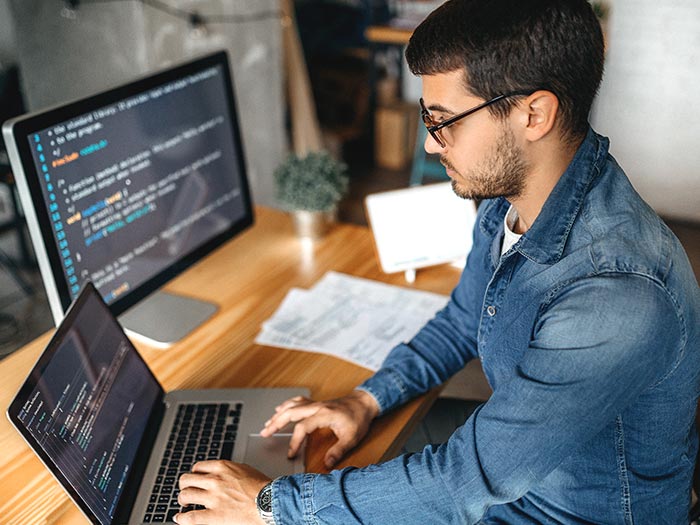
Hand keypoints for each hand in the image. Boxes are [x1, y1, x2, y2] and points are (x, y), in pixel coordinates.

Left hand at [175, 460, 269, 524]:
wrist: (270, 502)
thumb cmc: (263, 488)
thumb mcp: (246, 470)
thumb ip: (231, 471)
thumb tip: (225, 474)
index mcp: (223, 468)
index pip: (198, 467)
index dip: (194, 474)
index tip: (194, 479)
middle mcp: (215, 480)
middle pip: (187, 479)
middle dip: (185, 486)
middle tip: (186, 491)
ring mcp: (213, 498)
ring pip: (185, 495)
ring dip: (182, 500)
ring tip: (184, 504)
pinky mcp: (214, 516)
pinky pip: (190, 517)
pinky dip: (182, 518)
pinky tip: (179, 518)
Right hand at [260, 390, 379, 467]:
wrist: (364, 403)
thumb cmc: (359, 419)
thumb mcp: (352, 438)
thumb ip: (338, 451)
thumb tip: (327, 464)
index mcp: (324, 414)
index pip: (302, 427)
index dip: (294, 441)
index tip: (290, 454)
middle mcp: (317, 406)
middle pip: (291, 412)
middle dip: (276, 423)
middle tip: (264, 433)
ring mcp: (316, 403)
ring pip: (292, 405)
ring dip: (279, 414)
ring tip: (268, 423)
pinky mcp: (317, 403)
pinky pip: (298, 401)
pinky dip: (287, 405)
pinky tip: (280, 409)